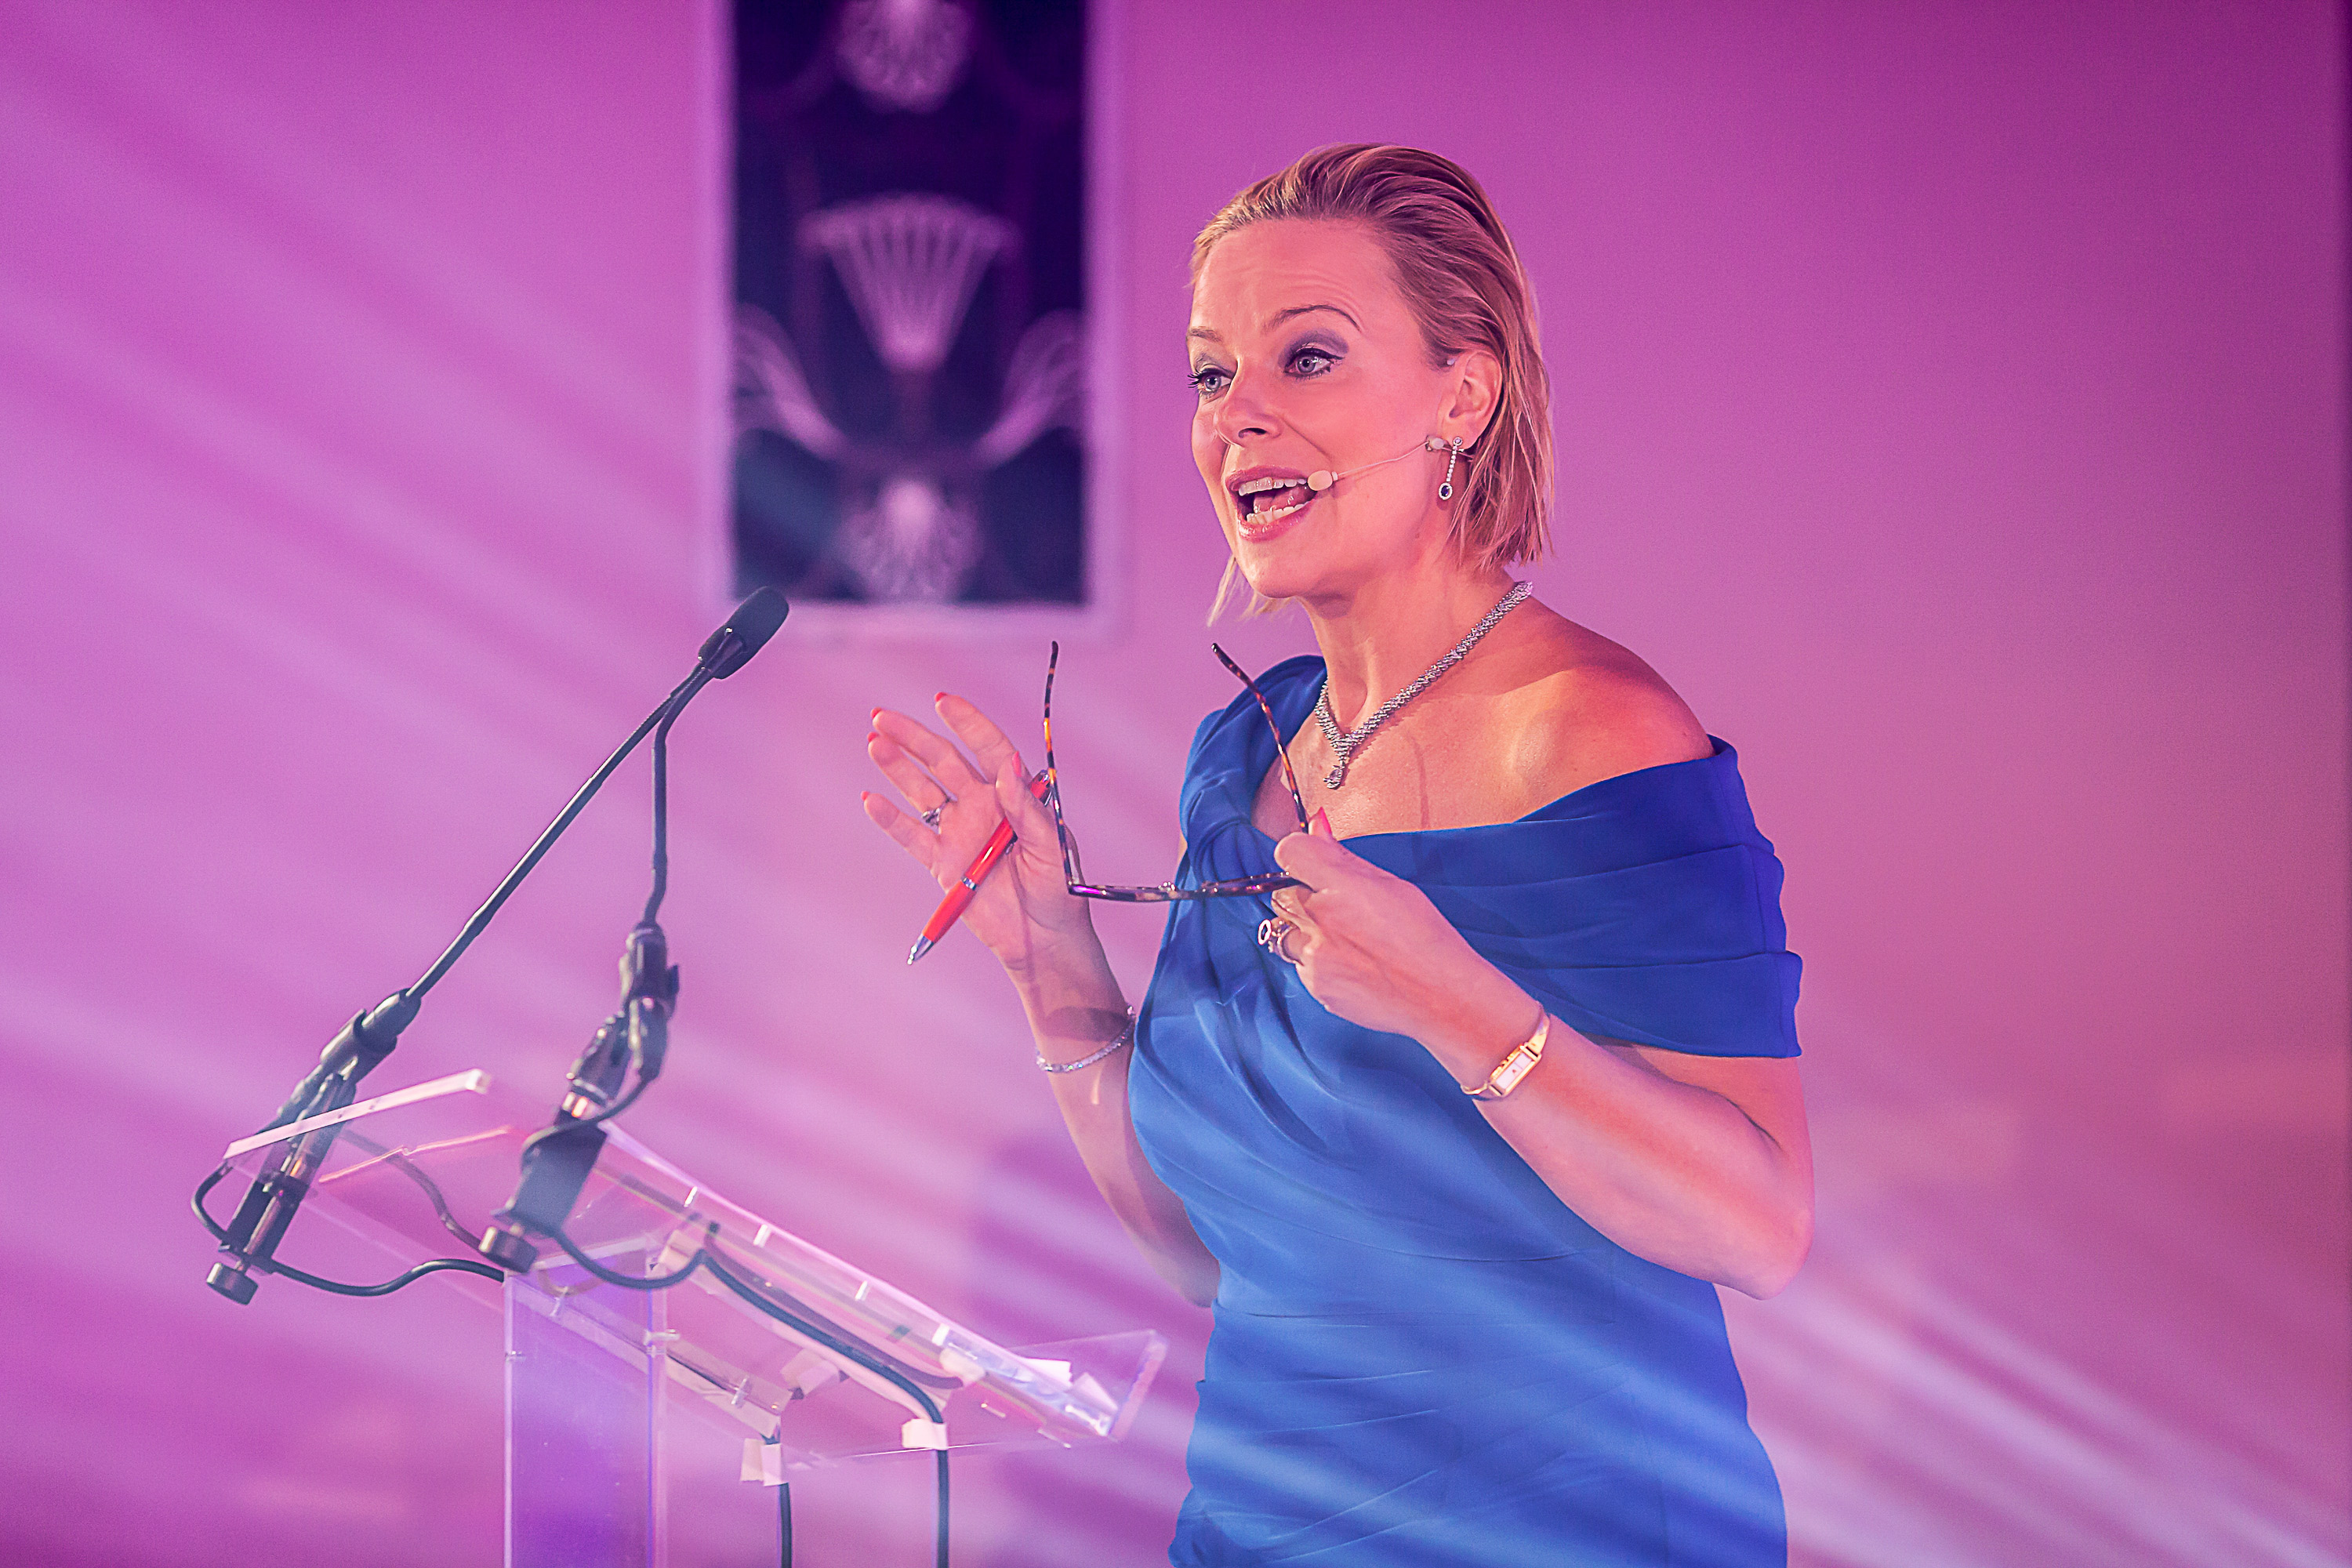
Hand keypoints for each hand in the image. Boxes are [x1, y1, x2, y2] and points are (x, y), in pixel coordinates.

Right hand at [862, 694, 1095, 971]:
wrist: (1043, 940)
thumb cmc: (1060, 891)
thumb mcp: (1052, 848)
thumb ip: (1028, 809)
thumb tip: (1008, 767)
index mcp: (1014, 794)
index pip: (987, 748)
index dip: (967, 722)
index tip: (943, 701)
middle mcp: (983, 806)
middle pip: (943, 761)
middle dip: (914, 737)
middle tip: (881, 716)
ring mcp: (960, 832)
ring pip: (922, 791)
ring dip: (897, 767)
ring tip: (874, 743)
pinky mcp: (943, 863)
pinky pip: (912, 836)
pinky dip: (890, 819)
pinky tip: (871, 799)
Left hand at [1266, 814, 1533, 1054]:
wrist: (1440, 996)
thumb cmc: (1425, 937)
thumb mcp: (1390, 885)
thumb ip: (1343, 856)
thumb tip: (1316, 824)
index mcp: (1341, 886)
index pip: (1289, 852)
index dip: (1301, 855)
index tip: (1314, 864)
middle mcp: (1320, 921)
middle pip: (1282, 894)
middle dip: (1303, 896)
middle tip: (1338, 908)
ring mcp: (1315, 958)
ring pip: (1286, 932)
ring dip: (1307, 932)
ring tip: (1348, 940)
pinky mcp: (1316, 988)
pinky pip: (1300, 965)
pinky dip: (1317, 962)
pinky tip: (1352, 964)